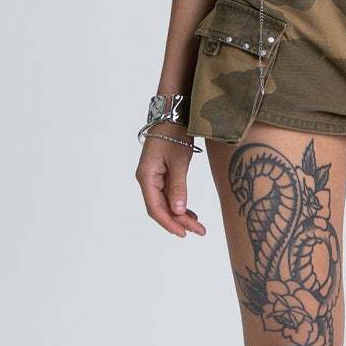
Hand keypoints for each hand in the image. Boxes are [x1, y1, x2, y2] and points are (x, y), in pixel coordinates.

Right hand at [135, 123, 207, 237]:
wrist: (173, 113)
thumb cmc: (174, 133)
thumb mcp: (179, 161)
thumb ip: (178, 187)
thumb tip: (178, 211)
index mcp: (146, 177)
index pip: (155, 208)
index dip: (169, 223)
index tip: (184, 233)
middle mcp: (147, 179)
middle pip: (160, 208)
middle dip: (179, 222)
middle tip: (199, 231)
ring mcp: (153, 176)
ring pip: (165, 203)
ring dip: (180, 215)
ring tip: (197, 225)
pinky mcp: (161, 173)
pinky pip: (168, 194)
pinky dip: (179, 204)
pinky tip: (190, 212)